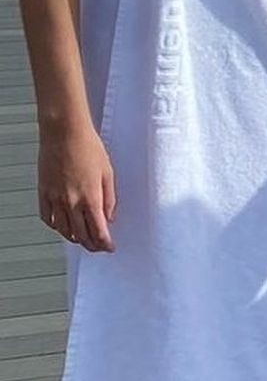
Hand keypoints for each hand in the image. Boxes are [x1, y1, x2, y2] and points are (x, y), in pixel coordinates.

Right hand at [37, 123, 116, 251]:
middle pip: (80, 234)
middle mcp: (71, 202)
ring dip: (74, 238)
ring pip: (62, 230)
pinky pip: (47, 218)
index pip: (98, 230)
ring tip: (82, 239)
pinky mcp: (43, 192)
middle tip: (98, 248)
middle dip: (91, 245)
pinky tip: (62, 226)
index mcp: (90, 197)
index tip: (110, 248)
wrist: (64, 133)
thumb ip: (109, 198)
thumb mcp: (108, 172)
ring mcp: (54, 198)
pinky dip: (55, 226)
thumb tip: (109, 218)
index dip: (104, 243)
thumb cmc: (89, 148)